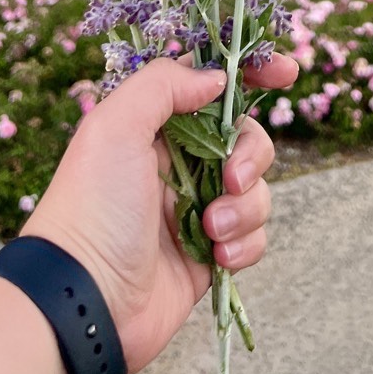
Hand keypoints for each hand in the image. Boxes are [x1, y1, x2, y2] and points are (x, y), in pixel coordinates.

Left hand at [20, 54, 297, 373]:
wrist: (87, 300)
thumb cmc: (93, 206)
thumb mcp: (115, 126)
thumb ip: (164, 85)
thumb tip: (216, 79)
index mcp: (155, 126)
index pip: (211, 85)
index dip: (252, 73)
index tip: (286, 73)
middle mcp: (179, 163)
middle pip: (245, 137)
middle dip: (251, 155)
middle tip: (231, 179)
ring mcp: (196, 208)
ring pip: (255, 188)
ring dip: (244, 207)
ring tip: (210, 229)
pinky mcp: (209, 253)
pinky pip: (253, 236)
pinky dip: (244, 244)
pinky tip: (216, 257)